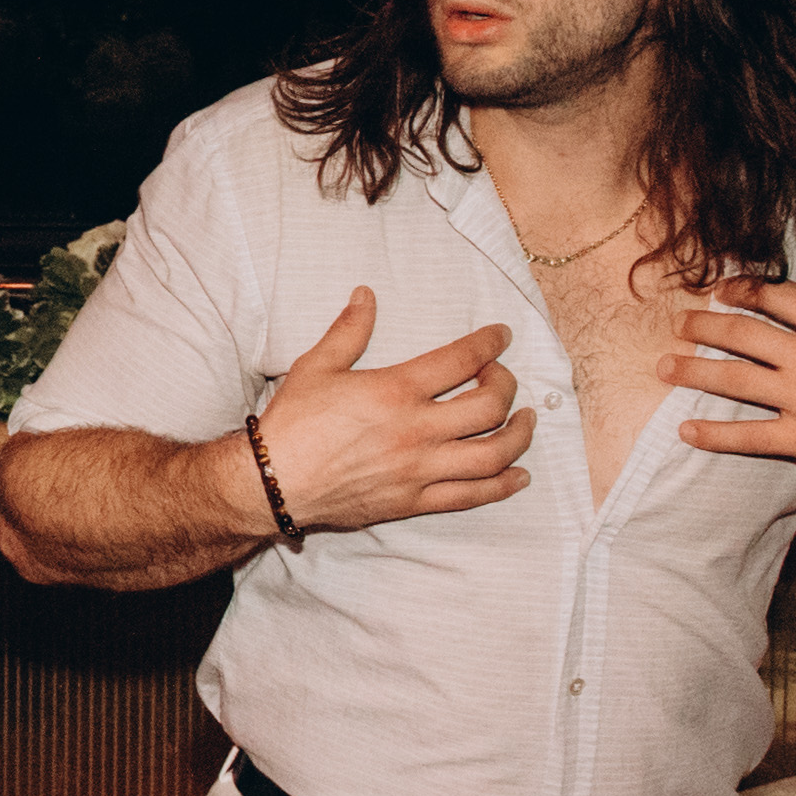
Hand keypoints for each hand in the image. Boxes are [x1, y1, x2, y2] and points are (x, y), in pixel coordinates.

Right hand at [249, 286, 531, 531]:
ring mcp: (419, 469)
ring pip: (493, 454)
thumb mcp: (317, 366)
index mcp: (395, 390)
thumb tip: (366, 294)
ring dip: (519, 435)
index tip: (501, 336)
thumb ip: (349, 329)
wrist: (271, 483)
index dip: (490, 343)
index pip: (462, 359)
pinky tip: (518, 476)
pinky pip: (473, 495)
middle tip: (501, 377)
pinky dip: (503, 486)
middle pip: (490, 406)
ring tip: (524, 422)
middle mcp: (417, 430)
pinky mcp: (415, 500)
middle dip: (507, 385)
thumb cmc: (292, 423)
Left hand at [669, 265, 795, 487]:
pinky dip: (714, 434)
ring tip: (664, 366)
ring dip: (694, 371)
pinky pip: (749, 437)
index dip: (740, 290)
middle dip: (703, 326)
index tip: (720, 291)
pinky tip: (686, 430)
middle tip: (678, 324)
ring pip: (735, 380)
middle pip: (742, 333)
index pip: (773, 295)